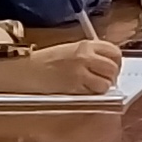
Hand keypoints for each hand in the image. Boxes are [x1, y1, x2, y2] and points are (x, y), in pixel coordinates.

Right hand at [0, 39, 122, 94]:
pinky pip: (94, 94)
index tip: (110, 68)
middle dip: (111, 77)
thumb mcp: (69, 51)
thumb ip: (89, 55)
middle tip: (102, 81)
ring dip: (102, 88)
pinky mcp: (76, 87)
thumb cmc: (44, 63)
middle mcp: (86, 56)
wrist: (26, 72)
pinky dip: (92, 96)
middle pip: (113, 67)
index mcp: (85, 45)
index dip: (115, 62)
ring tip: (90, 89)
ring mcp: (81, 72)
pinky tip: (82, 93)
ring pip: (106, 83)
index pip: (114, 51)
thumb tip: (107, 67)